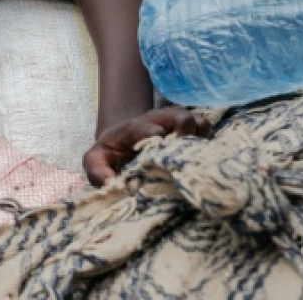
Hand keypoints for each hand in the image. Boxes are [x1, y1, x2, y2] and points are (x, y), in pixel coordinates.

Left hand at [83, 106, 211, 185]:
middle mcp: (159, 121)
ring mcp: (176, 124)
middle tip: (179, 158)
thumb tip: (111, 183)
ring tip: (190, 158)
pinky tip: (198, 158)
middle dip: (184, 135)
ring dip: (198, 139)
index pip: (150, 127)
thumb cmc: (110, 153)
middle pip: (182, 117)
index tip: (157, 151)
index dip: (155, 136)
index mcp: (135, 128)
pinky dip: (207, 141)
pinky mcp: (190, 130)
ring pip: (199, 121)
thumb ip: (97, 171)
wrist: (122, 138)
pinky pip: (207, 129)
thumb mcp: (95, 160)